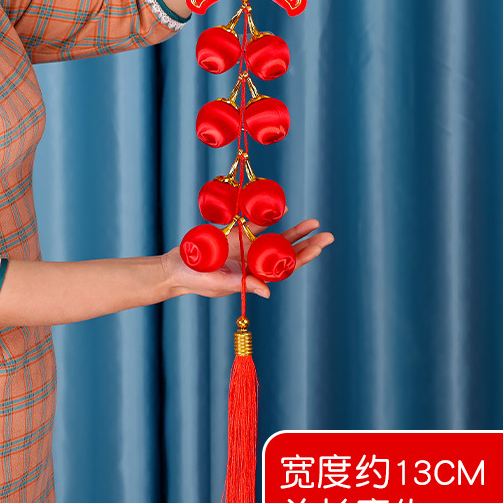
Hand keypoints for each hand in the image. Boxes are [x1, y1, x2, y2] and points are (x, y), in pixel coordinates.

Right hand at [161, 212, 333, 299]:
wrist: (175, 268)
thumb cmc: (195, 280)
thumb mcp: (219, 283)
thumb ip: (242, 284)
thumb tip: (268, 291)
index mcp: (253, 277)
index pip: (284, 267)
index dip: (302, 257)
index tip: (318, 247)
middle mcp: (254, 263)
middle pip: (286, 252)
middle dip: (307, 243)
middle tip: (328, 234)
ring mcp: (246, 249)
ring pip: (276, 239)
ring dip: (295, 231)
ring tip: (314, 222)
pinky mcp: (235, 237)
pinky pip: (256, 226)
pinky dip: (270, 219)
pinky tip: (284, 210)